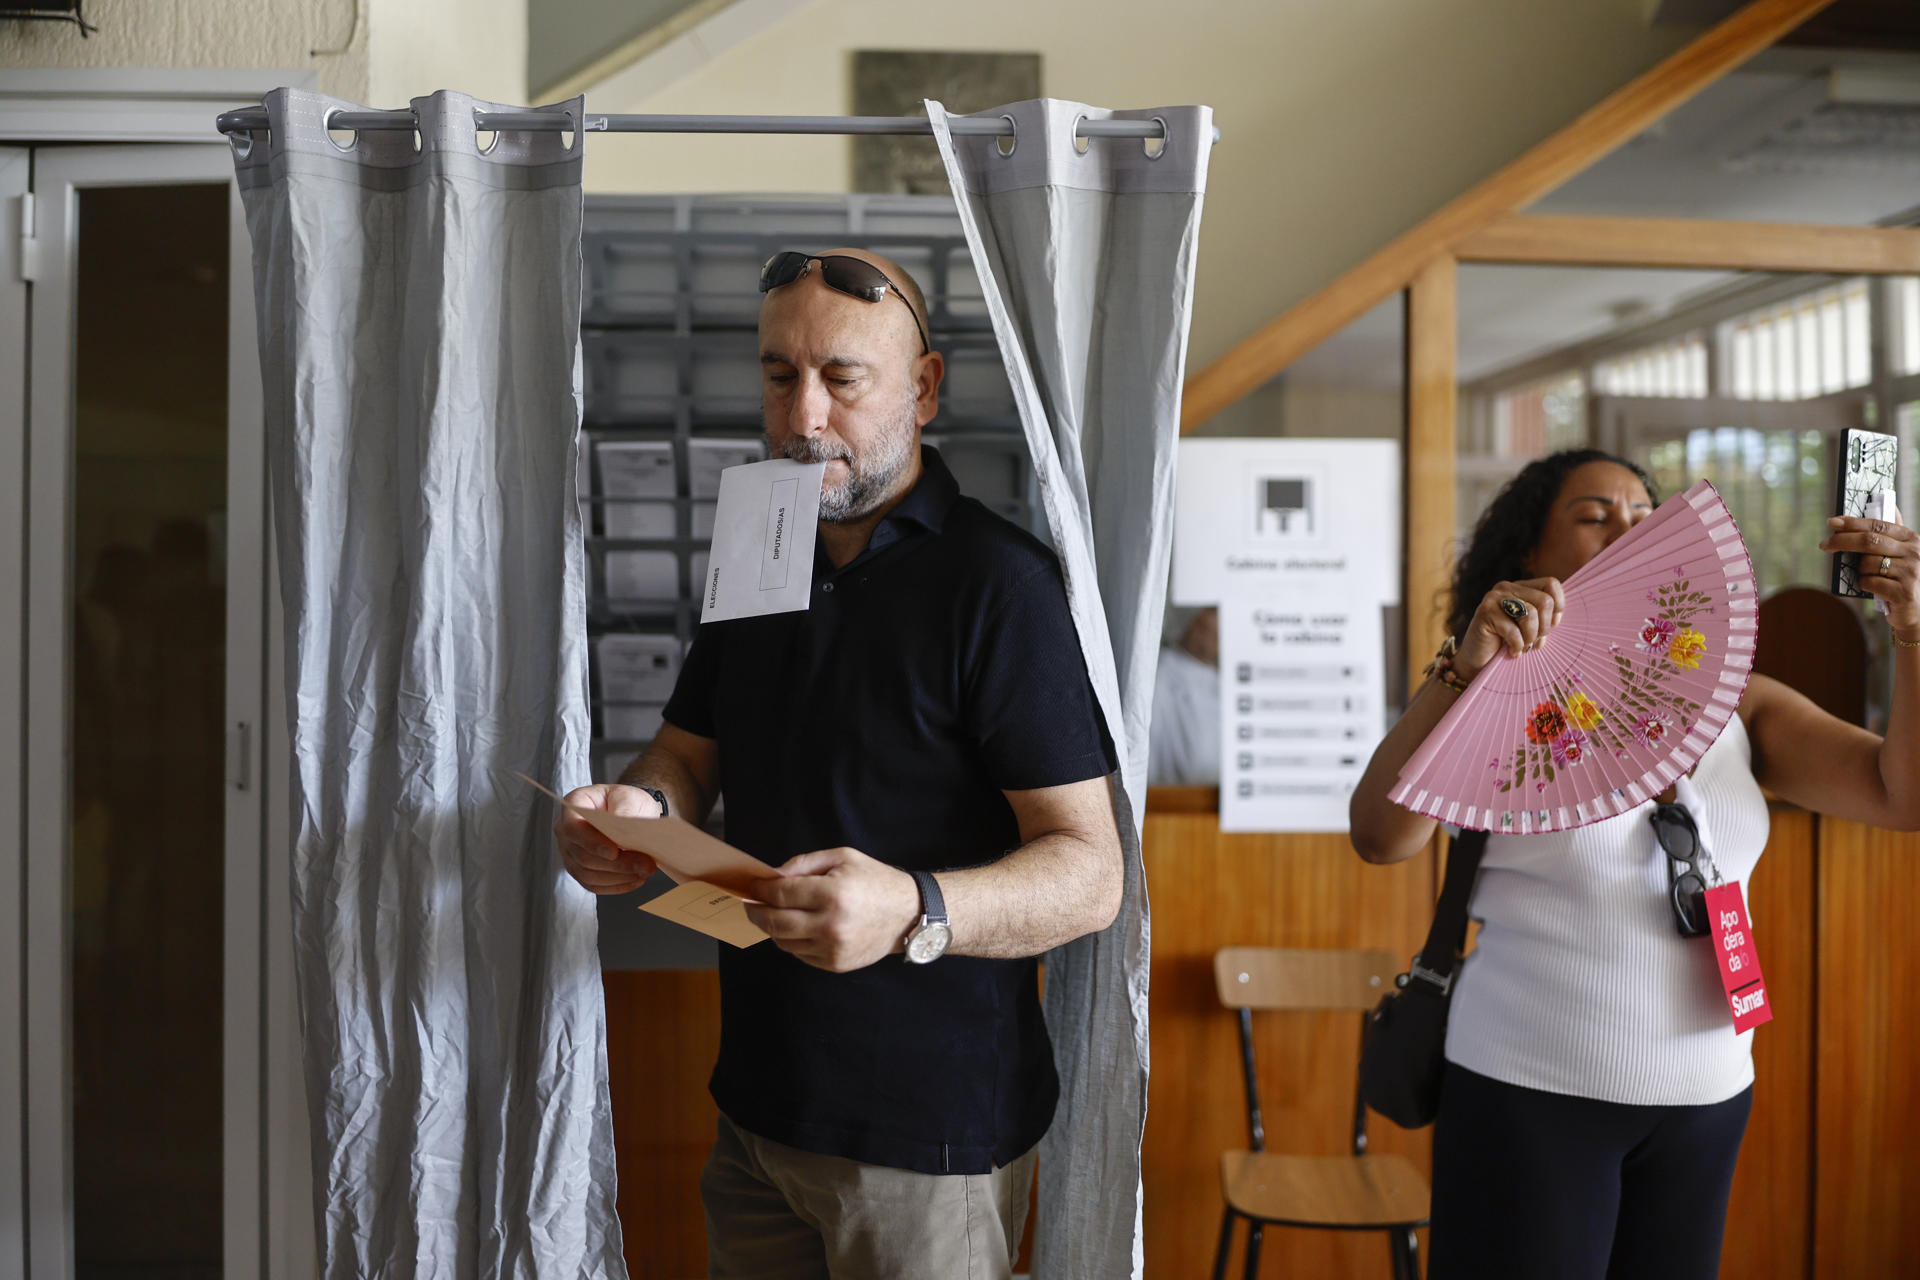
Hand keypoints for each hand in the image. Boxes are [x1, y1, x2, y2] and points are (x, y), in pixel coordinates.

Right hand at [554, 783, 660, 894]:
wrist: (631, 812)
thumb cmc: (626, 801)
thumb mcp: (629, 797)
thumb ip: (625, 811)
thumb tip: (623, 834)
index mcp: (573, 805)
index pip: (573, 827)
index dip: (592, 842)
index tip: (615, 852)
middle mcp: (566, 831)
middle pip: (583, 855)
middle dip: (616, 864)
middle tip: (645, 864)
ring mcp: (570, 853)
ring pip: (588, 874)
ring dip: (619, 877)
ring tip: (644, 871)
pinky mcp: (580, 870)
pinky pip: (594, 885)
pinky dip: (616, 885)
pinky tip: (636, 880)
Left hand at [743, 847, 921, 972]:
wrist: (909, 914)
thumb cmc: (874, 881)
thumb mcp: (842, 858)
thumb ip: (804, 864)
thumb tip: (771, 876)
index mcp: (833, 894)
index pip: (781, 894)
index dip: (760, 890)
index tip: (752, 887)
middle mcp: (831, 925)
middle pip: (775, 922)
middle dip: (756, 912)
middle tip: (750, 905)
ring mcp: (833, 949)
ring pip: (784, 942)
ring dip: (774, 927)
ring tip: (776, 914)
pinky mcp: (835, 964)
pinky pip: (800, 954)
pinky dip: (794, 941)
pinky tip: (802, 927)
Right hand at [1453, 577, 1567, 681]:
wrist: (1478, 661)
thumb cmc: (1507, 645)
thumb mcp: (1530, 627)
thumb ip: (1543, 616)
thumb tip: (1559, 616)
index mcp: (1520, 587)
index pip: (1551, 584)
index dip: (1558, 606)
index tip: (1552, 625)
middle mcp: (1506, 588)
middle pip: (1544, 601)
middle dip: (1544, 627)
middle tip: (1534, 642)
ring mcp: (1494, 598)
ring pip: (1530, 613)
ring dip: (1530, 638)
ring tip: (1523, 647)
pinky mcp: (1484, 613)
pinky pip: (1514, 630)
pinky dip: (1517, 646)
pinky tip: (1512, 652)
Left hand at [1822, 516, 1919, 633]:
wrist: (1919, 609)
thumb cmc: (1905, 578)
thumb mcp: (1904, 553)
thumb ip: (1894, 534)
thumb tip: (1889, 504)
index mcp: (1912, 539)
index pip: (1878, 525)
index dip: (1852, 523)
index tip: (1832, 522)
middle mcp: (1915, 553)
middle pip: (1869, 541)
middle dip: (1842, 541)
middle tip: (1824, 545)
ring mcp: (1911, 573)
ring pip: (1867, 564)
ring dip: (1860, 571)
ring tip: (1871, 577)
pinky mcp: (1904, 592)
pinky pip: (1869, 582)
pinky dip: (1865, 585)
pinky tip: (1875, 589)